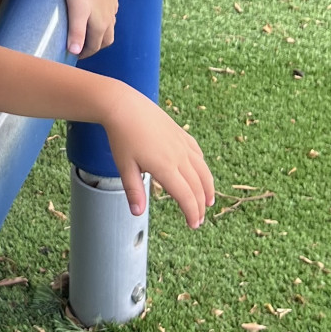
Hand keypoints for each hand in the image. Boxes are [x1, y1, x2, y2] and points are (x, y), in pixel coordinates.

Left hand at [64, 0, 117, 57]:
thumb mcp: (76, 12)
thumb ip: (76, 33)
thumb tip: (74, 53)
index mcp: (101, 25)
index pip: (95, 47)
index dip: (85, 54)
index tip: (75, 56)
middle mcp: (110, 18)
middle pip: (106, 40)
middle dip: (96, 46)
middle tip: (83, 47)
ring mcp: (112, 7)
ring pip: (110, 26)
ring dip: (101, 34)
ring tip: (89, 33)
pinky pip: (111, 13)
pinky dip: (105, 20)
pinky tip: (98, 13)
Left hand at [104, 88, 214, 226]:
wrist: (124, 106)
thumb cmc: (122, 137)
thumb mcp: (124, 166)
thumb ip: (134, 190)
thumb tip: (137, 213)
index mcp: (165, 167)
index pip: (185, 196)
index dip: (191, 212)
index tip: (193, 225)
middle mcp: (179, 157)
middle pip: (196, 186)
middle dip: (199, 206)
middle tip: (198, 220)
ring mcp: (182, 144)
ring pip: (202, 170)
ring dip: (207, 188)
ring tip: (208, 202)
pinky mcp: (182, 134)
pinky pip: (198, 154)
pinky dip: (203, 168)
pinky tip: (201, 174)